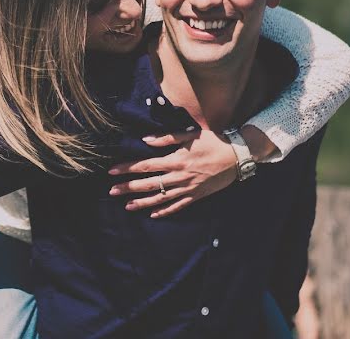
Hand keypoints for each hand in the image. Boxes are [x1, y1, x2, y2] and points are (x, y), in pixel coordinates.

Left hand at [107, 129, 236, 217]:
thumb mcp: (190, 135)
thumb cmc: (213, 142)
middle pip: (148, 184)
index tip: (112, 171)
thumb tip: (145, 140)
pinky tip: (153, 214)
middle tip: (112, 191)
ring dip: (142, 202)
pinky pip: (177, 206)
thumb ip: (166, 138)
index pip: (145, 166)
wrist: (237, 157)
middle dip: (128, 187)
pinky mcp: (196, 196)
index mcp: (176, 160)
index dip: (127, 168)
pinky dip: (165, 211)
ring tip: (127, 205)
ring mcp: (187, 189)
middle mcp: (179, 177)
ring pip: (160, 198)